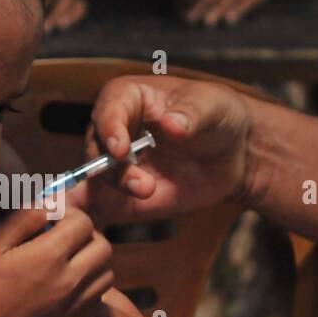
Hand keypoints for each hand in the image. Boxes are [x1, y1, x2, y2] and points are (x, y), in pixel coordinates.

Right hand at [0, 205, 112, 316]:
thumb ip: (24, 217)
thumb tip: (50, 204)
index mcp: (50, 256)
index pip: (83, 222)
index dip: (69, 213)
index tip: (52, 217)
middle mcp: (70, 280)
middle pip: (103, 246)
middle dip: (86, 235)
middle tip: (63, 236)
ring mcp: (75, 304)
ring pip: (107, 272)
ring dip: (93, 259)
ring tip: (69, 258)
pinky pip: (100, 297)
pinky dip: (92, 285)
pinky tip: (69, 282)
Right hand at [68, 74, 253, 225]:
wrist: (232, 153)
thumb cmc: (217, 115)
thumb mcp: (213, 106)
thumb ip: (192, 113)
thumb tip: (171, 123)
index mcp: (129, 97)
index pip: (109, 109)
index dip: (111, 128)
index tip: (121, 149)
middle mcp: (114, 130)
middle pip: (96, 147)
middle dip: (112, 167)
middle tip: (141, 183)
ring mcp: (115, 164)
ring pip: (95, 178)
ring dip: (115, 189)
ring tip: (148, 191)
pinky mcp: (121, 194)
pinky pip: (99, 205)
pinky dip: (87, 213)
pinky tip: (85, 219)